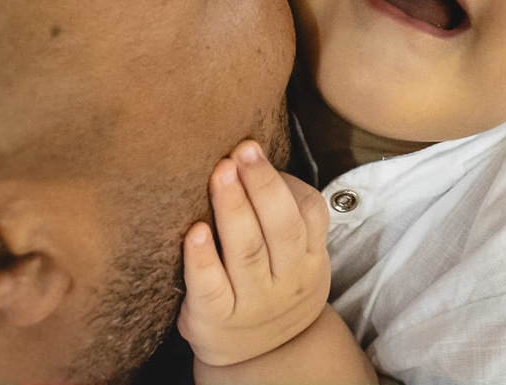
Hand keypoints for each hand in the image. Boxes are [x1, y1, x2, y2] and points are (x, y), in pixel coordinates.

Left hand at [178, 140, 330, 367]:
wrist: (263, 358)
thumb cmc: (273, 285)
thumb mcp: (297, 256)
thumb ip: (283, 211)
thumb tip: (248, 154)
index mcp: (310, 257)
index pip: (309, 214)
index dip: (282, 181)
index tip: (250, 147)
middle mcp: (287, 279)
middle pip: (280, 227)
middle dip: (261, 185)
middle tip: (240, 151)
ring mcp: (254, 302)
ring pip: (247, 252)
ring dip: (233, 208)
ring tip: (220, 173)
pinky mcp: (216, 320)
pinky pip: (211, 288)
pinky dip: (203, 259)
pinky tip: (194, 231)